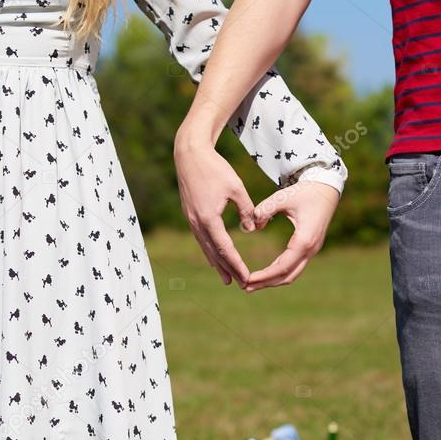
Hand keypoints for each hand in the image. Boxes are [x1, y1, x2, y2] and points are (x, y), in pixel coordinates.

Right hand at [174, 139, 255, 286]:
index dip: (236, 264)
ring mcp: (191, 220)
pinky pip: (201, 238)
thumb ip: (246, 210)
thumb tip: (251, 229)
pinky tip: (214, 257)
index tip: (246, 277)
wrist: (189, 154)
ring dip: (217, 264)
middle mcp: (197, 223)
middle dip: (228, 269)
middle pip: (214, 253)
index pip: (225, 248)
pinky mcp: (190, 214)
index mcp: (209, 218)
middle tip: (240, 285)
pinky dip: (210, 250)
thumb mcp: (236, 187)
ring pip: (206, 247)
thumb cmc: (215, 168)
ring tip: (226, 278)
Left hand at [244, 180, 338, 291]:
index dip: (264, 276)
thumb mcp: (283, 197)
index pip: (282, 267)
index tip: (247, 279)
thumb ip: (265, 209)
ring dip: (272, 281)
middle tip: (244, 287)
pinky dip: (279, 273)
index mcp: (304, 240)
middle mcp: (310, 249)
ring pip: (292, 274)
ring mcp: (312, 250)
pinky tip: (265, 274)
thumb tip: (252, 225)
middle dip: (266, 283)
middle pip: (287, 276)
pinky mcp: (310, 248)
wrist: (326, 189)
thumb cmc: (305, 192)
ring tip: (252, 284)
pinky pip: (294, 267)